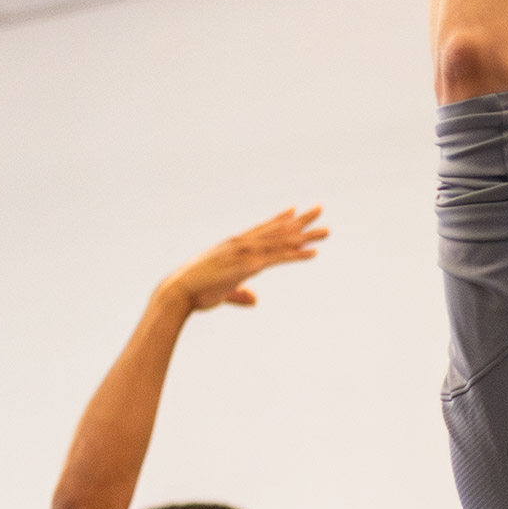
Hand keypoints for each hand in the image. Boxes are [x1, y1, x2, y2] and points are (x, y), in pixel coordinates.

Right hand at [159, 207, 327, 311]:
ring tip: (326, 232)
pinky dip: (296, 255)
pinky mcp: (249, 266)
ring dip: (306, 236)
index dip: (280, 220)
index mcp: (234, 246)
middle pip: (277, 230)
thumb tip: (255, 299)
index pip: (262, 229)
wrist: (181, 291)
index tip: (294, 211)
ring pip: (282, 242)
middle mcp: (242, 244)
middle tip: (319, 209)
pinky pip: (278, 258)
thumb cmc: (197, 291)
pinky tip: (313, 253)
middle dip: (300, 220)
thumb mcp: (224, 292)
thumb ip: (240, 294)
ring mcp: (246, 253)